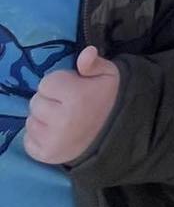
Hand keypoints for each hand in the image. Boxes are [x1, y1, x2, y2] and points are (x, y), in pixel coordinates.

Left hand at [25, 46, 119, 164]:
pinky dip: (37, 135)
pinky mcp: (46, 155)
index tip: (72, 87)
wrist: (114, 132)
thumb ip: (93, 63)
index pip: (46, 83)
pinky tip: (54, 132)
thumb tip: (87, 51)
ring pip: (30, 121)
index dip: (59, 83)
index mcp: (77, 97)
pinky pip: (27, 140)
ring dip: (42, 117)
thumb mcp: (108, 75)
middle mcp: (62, 120)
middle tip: (66, 103)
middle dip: (49, 100)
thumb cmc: (107, 98)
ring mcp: (53, 140)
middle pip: (36, 102)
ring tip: (61, 117)